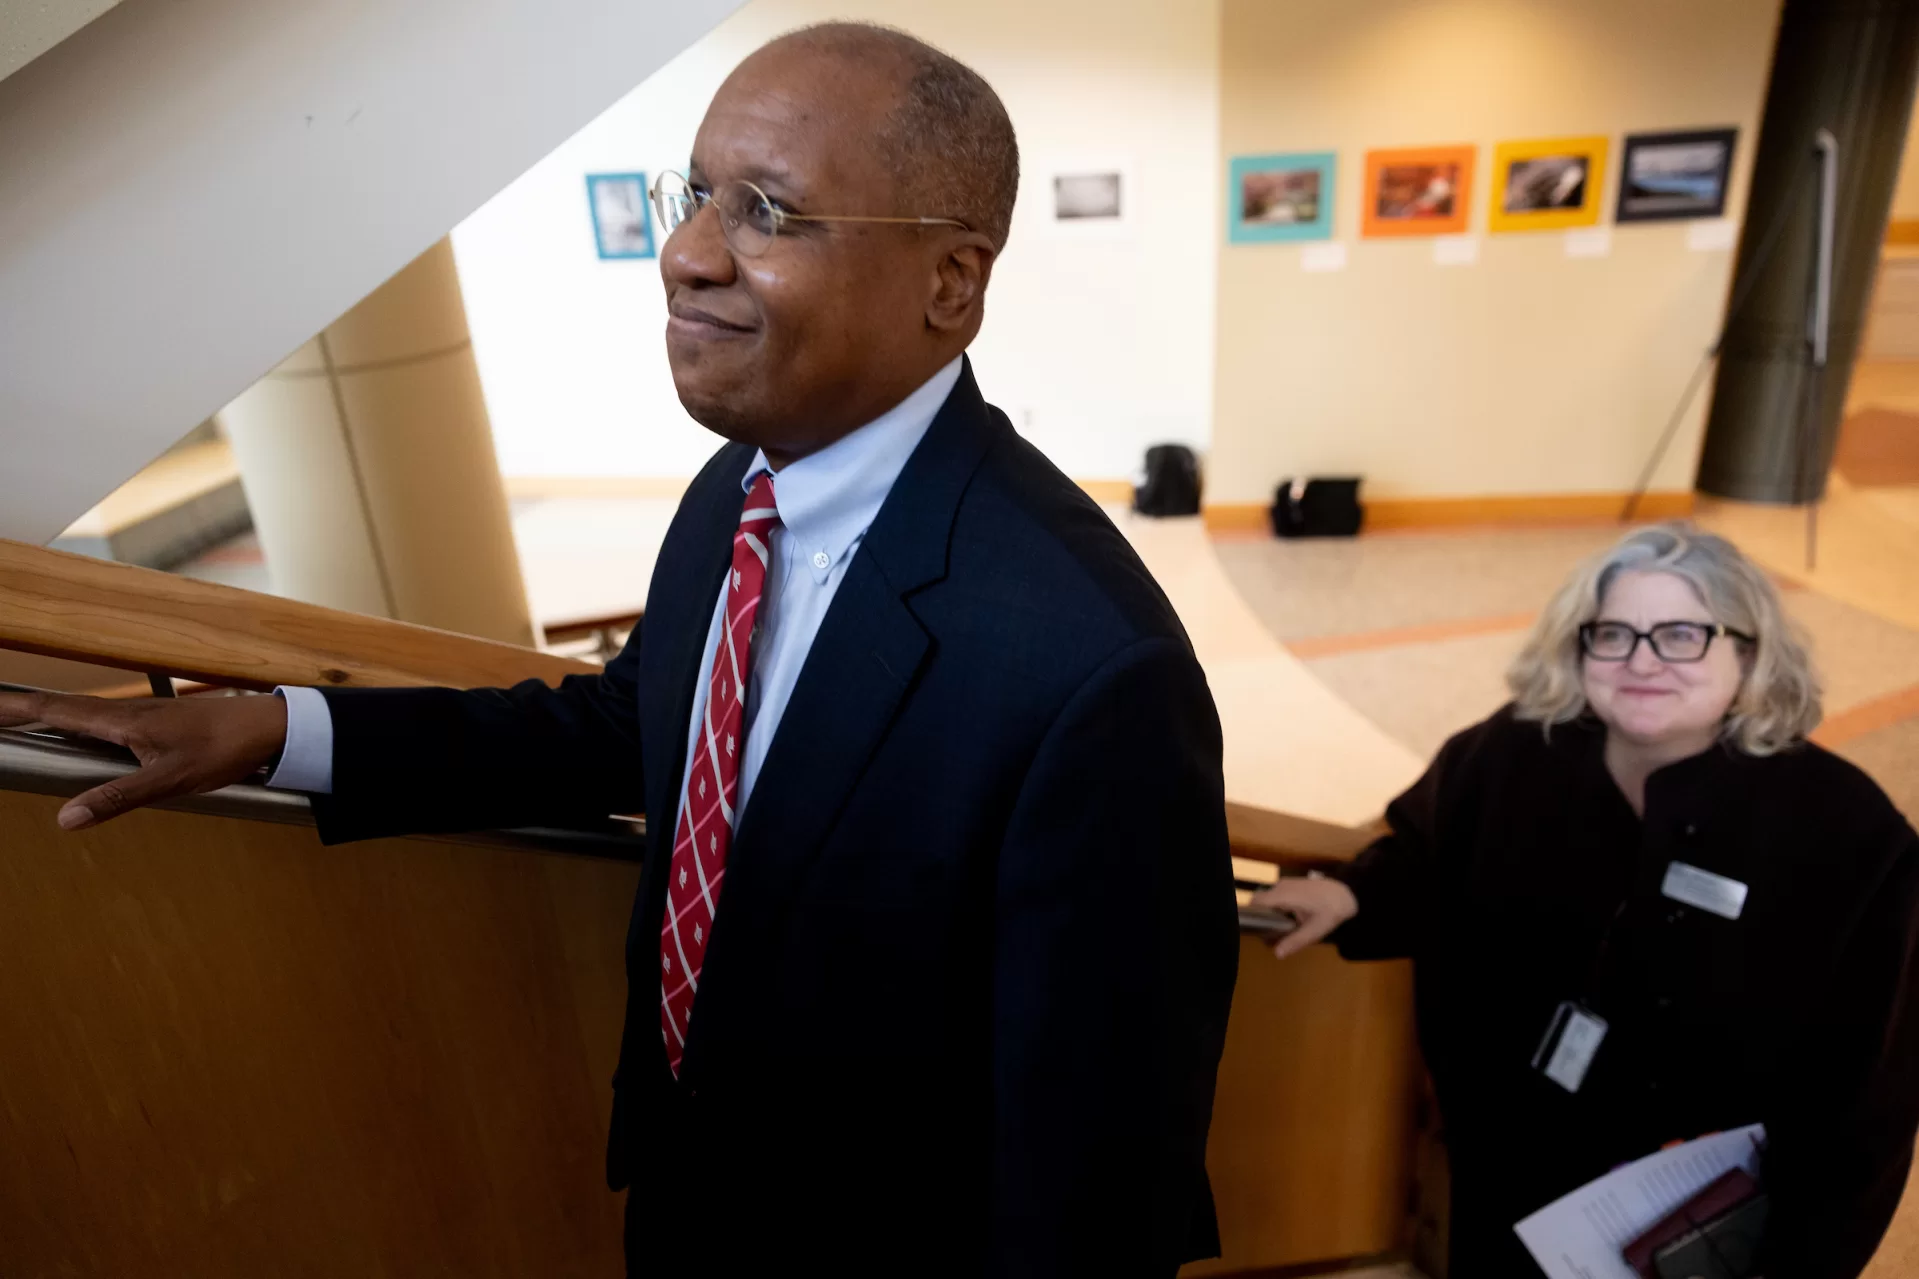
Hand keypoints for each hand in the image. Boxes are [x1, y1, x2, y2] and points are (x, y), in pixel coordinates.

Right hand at [0, 690, 288, 829]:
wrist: (271, 727)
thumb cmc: (225, 749)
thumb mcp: (170, 781)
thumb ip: (118, 798)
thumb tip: (66, 818)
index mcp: (123, 721)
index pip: (57, 711)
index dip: (18, 709)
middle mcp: (128, 712)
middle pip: (63, 708)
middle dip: (23, 709)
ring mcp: (145, 715)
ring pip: (85, 713)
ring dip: (50, 714)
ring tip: (21, 721)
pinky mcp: (160, 722)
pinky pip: (106, 720)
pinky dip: (80, 722)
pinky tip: (81, 735)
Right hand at [1249, 873, 1358, 959]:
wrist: (1348, 892)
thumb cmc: (1332, 910)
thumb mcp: (1315, 930)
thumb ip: (1295, 941)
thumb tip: (1277, 954)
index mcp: (1283, 895)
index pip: (1256, 903)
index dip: (1253, 916)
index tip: (1258, 931)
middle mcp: (1280, 886)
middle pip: (1260, 903)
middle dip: (1264, 919)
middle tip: (1275, 934)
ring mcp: (1286, 883)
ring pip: (1269, 900)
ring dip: (1273, 914)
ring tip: (1286, 928)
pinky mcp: (1292, 884)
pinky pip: (1277, 896)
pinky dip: (1280, 908)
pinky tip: (1293, 918)